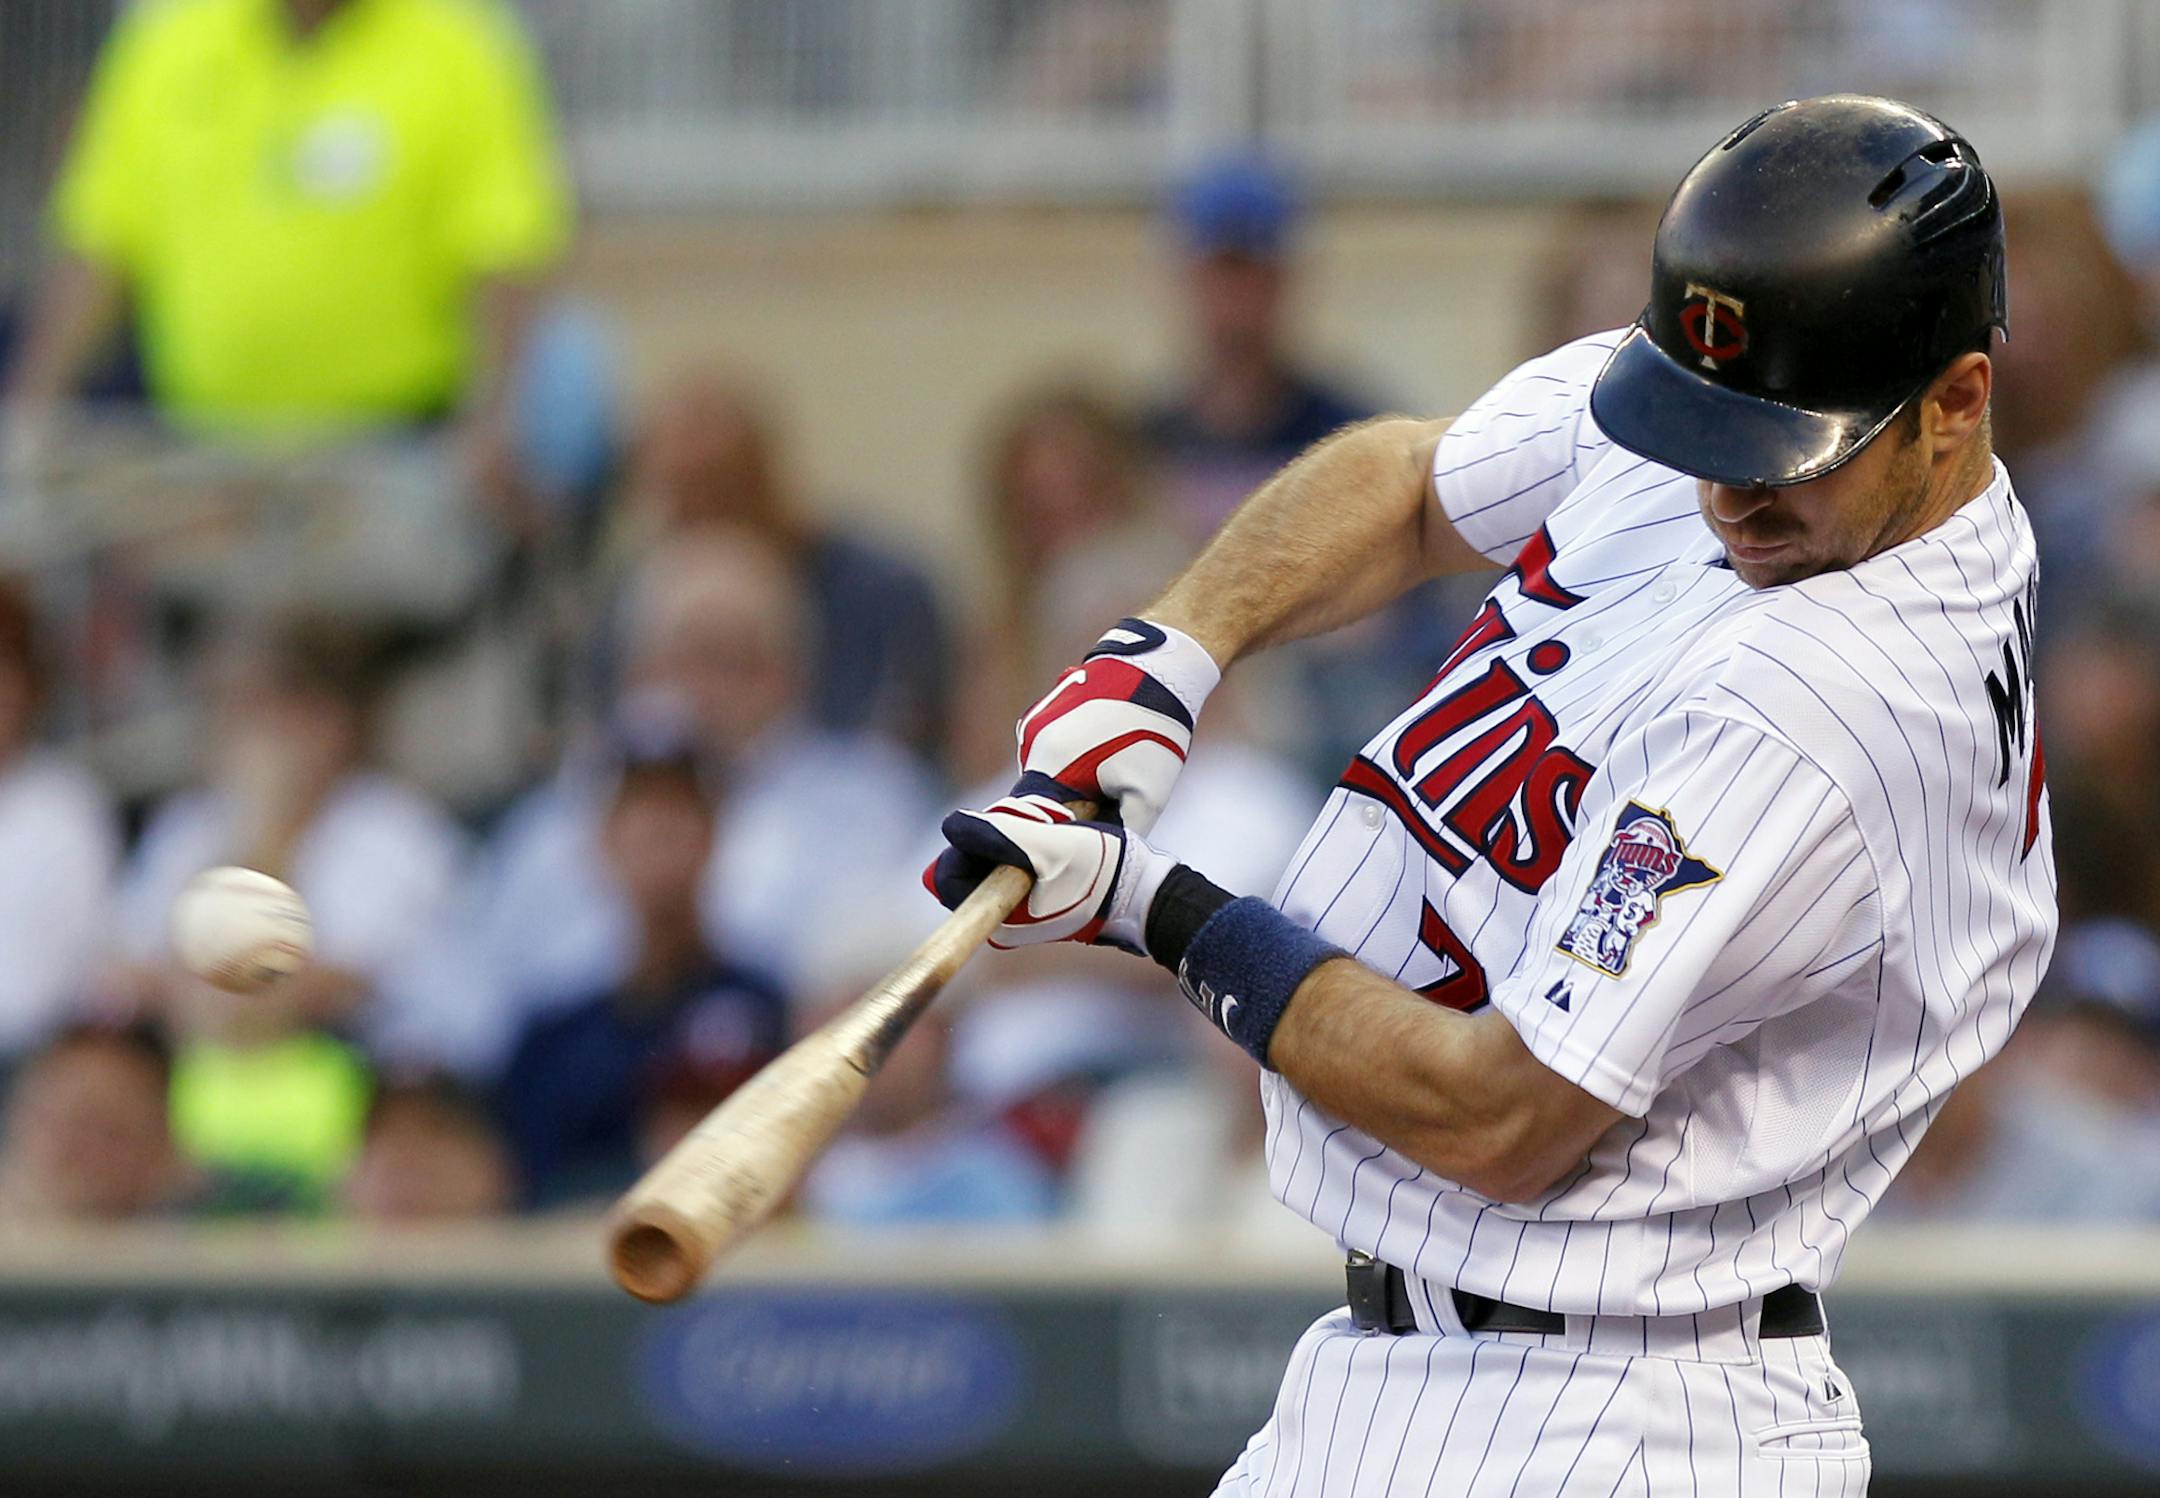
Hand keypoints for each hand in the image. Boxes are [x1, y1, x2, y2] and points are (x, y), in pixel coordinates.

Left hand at [924, 783, 1176, 949]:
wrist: (1146, 890)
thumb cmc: (1102, 870)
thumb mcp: (1048, 845)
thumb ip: (998, 833)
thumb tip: (951, 825)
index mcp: (1000, 918)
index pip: (950, 875)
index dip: (971, 840)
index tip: (1009, 825)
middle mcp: (1003, 919)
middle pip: (970, 862)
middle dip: (997, 831)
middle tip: (1040, 822)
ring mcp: (1019, 908)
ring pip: (992, 856)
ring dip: (1016, 830)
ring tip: (1056, 825)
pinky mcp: (1034, 894)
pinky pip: (1012, 858)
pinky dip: (1029, 838)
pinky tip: (1060, 830)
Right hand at [1015, 618, 1219, 833]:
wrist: (1157, 667)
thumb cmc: (1153, 731)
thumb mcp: (1148, 795)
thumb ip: (1120, 833)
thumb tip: (1103, 853)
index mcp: (1049, 765)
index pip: (1032, 821)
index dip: (1053, 840)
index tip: (1072, 851)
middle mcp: (1032, 742)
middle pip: (1038, 798)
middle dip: (1068, 809)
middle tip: (1105, 805)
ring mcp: (1035, 722)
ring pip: (1045, 774)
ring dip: (1071, 782)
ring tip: (1112, 769)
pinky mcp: (1044, 710)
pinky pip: (1050, 751)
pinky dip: (1072, 759)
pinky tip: (1106, 747)